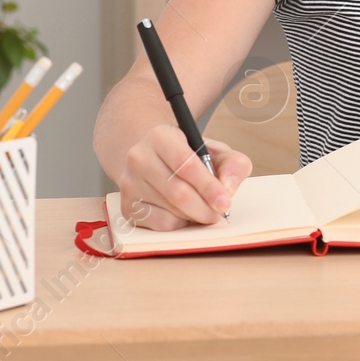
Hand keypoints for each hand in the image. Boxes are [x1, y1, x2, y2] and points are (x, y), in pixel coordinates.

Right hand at [117, 125, 252, 230]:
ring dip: (194, 216)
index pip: (185, 164)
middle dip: (204, 208)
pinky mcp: (127, 205)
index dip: (207, 186)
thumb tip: (227, 189)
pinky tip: (185, 213)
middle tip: (219, 212)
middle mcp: (138, 157)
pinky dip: (180, 224)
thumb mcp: (215, 151)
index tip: (225, 202)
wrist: (155, 158)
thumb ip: (233, 164)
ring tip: (203, 209)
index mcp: (160, 136)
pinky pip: (160, 224)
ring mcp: (129, 183)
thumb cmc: (189, 155)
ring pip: (169, 211)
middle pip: (177, 192)